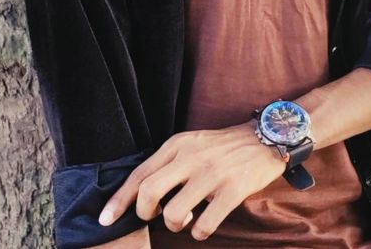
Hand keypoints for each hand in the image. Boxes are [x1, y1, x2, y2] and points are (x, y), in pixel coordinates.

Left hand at [98, 121, 285, 240]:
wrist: (265, 138)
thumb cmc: (222, 147)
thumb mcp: (191, 144)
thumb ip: (168, 164)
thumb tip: (141, 194)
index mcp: (178, 145)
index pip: (139, 174)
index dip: (119, 200)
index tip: (105, 220)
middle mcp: (191, 158)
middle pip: (150, 193)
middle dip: (145, 214)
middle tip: (154, 217)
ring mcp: (211, 174)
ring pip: (174, 213)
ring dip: (175, 224)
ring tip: (185, 219)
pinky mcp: (232, 190)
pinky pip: (204, 224)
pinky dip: (199, 232)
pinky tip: (203, 225)